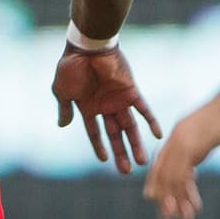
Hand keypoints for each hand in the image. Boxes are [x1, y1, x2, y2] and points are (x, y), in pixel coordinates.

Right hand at [52, 44, 162, 173]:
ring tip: (141, 161)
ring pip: (130, 127)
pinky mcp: (131, 91)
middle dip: (120, 152)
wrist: (87, 47)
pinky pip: (143, 109)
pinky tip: (157, 135)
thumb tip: (62, 125)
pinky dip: (151, 121)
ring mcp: (119, 100)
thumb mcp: (62, 91)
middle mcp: (105, 106)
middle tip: (126, 171)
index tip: (104, 161)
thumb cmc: (71, 67)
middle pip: (116, 134)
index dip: (99, 146)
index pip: (95, 132)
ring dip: (136, 144)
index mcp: (88, 107)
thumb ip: (64, 109)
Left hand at [143, 93, 219, 218]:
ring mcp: (181, 143)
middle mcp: (174, 141)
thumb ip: (193, 148)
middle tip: (166, 217)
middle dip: (164, 197)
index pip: (160, 163)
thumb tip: (190, 163)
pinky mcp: (192, 146)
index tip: (152, 197)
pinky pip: (185, 174)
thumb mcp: (203, 135)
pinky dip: (188, 193)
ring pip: (173, 178)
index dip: (155, 181)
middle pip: (163, 174)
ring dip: (177, 201)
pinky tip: (193, 206)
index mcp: (175, 137)